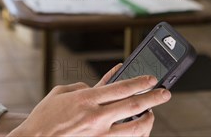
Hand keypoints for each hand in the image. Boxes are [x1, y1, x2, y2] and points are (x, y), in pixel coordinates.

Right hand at [8, 65, 170, 136]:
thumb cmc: (44, 116)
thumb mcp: (60, 93)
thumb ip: (81, 88)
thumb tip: (95, 88)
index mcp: (85, 98)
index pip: (120, 87)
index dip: (139, 82)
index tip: (151, 78)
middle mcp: (96, 116)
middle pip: (133, 106)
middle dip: (153, 98)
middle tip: (165, 93)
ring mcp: (99, 134)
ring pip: (135, 128)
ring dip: (148, 120)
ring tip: (152, 113)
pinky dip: (135, 134)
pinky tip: (138, 129)